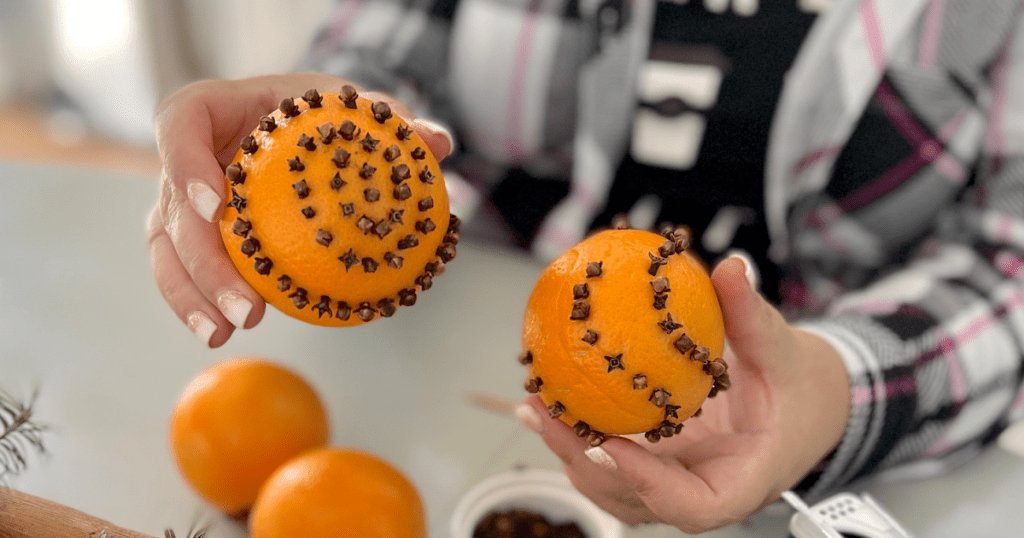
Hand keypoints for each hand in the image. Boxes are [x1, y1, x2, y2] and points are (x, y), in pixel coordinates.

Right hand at [147, 74, 453, 346]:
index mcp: (213, 109)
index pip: (180, 122)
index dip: (185, 162)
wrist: (303, 132)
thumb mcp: (356, 109)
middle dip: (203, 262)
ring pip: (164, 248)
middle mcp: (186, 156)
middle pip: (170, 205)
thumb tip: (437, 141)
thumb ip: (393, 120)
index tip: (216, 203)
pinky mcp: (187, 235)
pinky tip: (222, 333)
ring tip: (225, 332)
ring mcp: (179, 199)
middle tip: (248, 307)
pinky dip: (198, 303)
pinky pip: (181, 271)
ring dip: (190, 295)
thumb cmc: (324, 116)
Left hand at [515, 255, 850, 532]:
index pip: (697, 505)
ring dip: (569, 451)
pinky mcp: (656, 467)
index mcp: (744, 478)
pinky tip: (547, 401)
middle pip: (638, 499)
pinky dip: (576, 436)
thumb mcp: (783, 348)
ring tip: (535, 407)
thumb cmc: (799, 388)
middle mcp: (703, 488)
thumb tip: (730, 267)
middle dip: (585, 462)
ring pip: (614, 486)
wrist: (803, 405)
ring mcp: (675, 482)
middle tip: (547, 415)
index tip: (611, 447)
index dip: (649, 484)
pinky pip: (612, 460)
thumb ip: (753, 314)